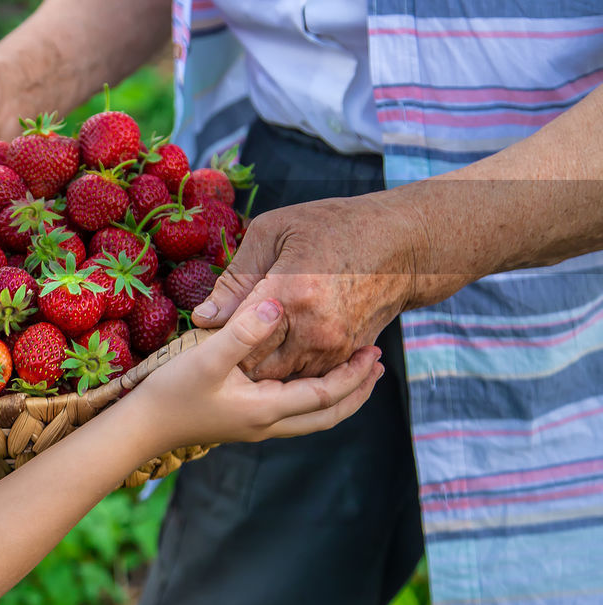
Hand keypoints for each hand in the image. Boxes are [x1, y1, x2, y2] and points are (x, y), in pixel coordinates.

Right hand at [140, 300, 383, 450]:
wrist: (139, 428)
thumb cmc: (170, 393)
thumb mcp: (206, 357)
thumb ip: (244, 331)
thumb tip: (278, 305)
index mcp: (266, 409)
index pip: (326, 396)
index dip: (355, 375)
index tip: (376, 351)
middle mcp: (268, 424)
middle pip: (328, 416)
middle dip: (357, 392)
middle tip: (378, 366)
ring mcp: (255, 426)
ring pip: (312, 418)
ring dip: (339, 397)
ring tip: (354, 374)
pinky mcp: (243, 422)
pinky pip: (294, 413)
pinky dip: (314, 397)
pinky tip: (307, 378)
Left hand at [191, 194, 422, 379]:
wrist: (403, 244)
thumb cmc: (331, 226)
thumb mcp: (274, 231)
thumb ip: (236, 278)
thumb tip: (204, 318)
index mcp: (291, 291)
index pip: (236, 335)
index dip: (214, 338)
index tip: (201, 332)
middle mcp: (315, 327)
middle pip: (256, 366)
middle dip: (233, 360)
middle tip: (218, 346)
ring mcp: (335, 346)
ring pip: (281, 378)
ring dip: (260, 370)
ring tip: (244, 349)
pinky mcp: (348, 355)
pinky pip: (307, 376)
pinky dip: (288, 369)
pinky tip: (276, 349)